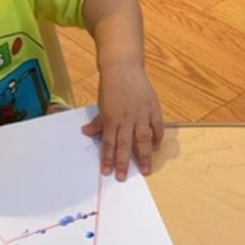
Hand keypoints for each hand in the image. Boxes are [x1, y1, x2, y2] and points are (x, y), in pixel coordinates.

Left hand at [82, 63, 163, 180]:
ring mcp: (141, 113)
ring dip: (145, 155)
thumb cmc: (111, 86)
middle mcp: (126, 118)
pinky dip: (158, 137)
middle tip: (124, 177)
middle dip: (124, 162)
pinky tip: (156, 147)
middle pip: (125, 144)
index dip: (107, 158)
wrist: (123, 67)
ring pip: (143, 139)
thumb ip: (98, 121)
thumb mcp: (102, 104)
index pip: (108, 143)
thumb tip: (86, 132)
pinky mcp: (153, 107)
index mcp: (111, 118)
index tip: (107, 172)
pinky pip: (157, 126)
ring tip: (147, 169)